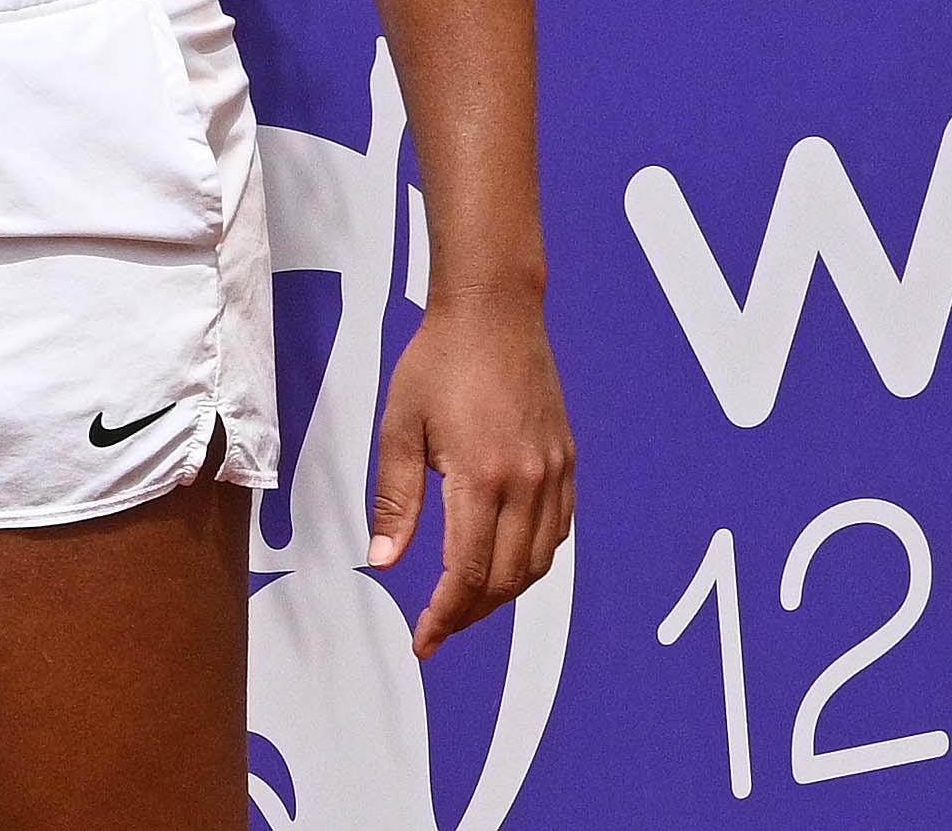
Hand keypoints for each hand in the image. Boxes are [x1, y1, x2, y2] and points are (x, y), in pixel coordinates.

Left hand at [369, 289, 575, 656]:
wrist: (493, 311)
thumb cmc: (438, 361)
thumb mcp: (399, 428)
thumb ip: (396, 500)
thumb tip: (384, 563)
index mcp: (482, 476)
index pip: (468, 571)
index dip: (446, 615)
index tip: (423, 640)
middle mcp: (527, 482)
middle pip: (507, 578)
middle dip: (471, 613)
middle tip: (437, 627)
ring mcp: (554, 473)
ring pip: (539, 562)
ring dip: (503, 593)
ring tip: (466, 603)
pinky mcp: (567, 462)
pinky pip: (557, 531)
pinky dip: (532, 560)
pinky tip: (504, 562)